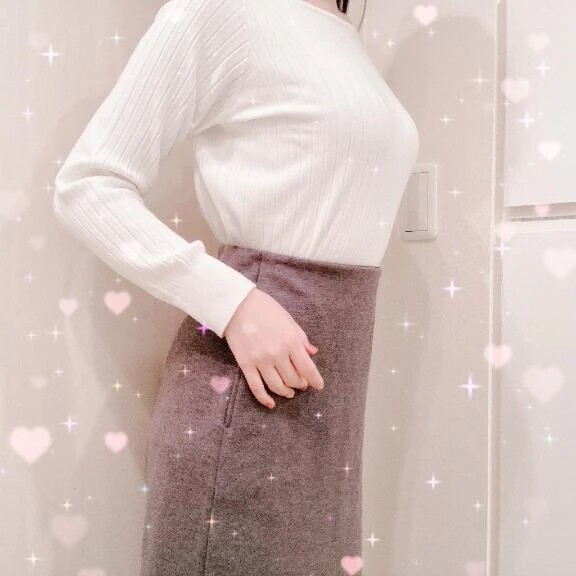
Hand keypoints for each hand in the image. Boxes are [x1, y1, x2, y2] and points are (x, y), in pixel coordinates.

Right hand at [223, 287, 323, 408]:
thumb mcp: (288, 320)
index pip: (307, 368)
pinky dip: (264, 399)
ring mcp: (260, 361)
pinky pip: (256, 387)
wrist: (237, 305)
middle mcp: (277, 354)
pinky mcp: (246, 365)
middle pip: (293, 379)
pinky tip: (271, 404)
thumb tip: (312, 353)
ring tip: (289, 392)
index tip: (319, 386)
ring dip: (286, 392)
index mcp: (290, 341)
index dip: (315, 380)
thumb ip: (301, 338)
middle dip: (300, 384)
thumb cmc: (265, 309)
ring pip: (277, 386)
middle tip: (302, 384)